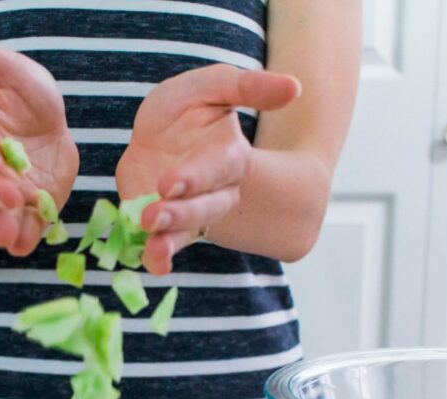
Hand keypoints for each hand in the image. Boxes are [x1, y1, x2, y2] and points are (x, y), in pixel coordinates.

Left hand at [115, 65, 300, 273]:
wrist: (158, 135)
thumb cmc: (189, 110)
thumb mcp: (213, 86)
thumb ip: (248, 86)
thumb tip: (294, 87)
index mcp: (227, 155)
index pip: (219, 168)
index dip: (197, 176)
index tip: (170, 183)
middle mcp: (214, 190)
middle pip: (206, 207)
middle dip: (181, 213)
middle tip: (152, 216)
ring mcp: (189, 211)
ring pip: (187, 230)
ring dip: (168, 238)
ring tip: (152, 245)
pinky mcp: (166, 225)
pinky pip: (168, 246)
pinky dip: (159, 257)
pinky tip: (154, 264)